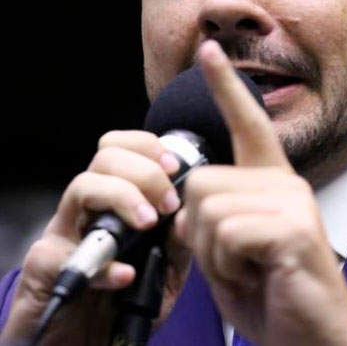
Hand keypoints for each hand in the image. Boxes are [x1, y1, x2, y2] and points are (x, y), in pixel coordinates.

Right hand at [1, 130, 190, 345]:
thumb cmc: (123, 304)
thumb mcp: (166, 268)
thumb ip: (180, 238)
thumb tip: (196, 208)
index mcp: (115, 202)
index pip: (122, 149)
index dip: (148, 147)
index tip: (175, 166)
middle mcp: (87, 211)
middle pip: (104, 158)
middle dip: (143, 171)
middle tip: (167, 203)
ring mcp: (64, 236)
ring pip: (81, 187)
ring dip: (121, 197)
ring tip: (148, 223)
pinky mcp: (45, 269)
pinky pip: (67, 253)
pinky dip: (102, 264)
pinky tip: (124, 275)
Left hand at [175, 40, 346, 345]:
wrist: (313, 334)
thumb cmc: (274, 296)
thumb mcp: (230, 252)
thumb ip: (210, 220)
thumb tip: (187, 202)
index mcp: (273, 184)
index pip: (248, 125)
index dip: (226, 87)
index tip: (209, 51)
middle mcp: (286, 184)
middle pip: (201, 183)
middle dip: (199, 233)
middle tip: (236, 261)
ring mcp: (292, 202)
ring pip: (207, 211)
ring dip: (213, 255)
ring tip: (247, 270)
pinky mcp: (292, 227)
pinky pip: (225, 233)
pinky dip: (227, 266)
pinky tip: (257, 275)